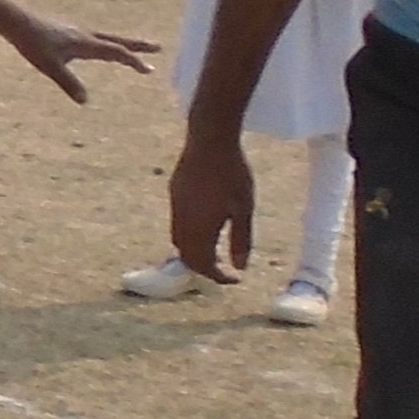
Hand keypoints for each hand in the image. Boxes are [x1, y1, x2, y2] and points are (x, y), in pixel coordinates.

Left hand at [8, 13, 154, 103]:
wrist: (15, 20)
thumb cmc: (32, 43)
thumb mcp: (50, 67)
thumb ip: (68, 83)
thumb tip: (85, 101)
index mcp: (86, 43)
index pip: (116, 53)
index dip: (134, 62)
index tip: (150, 70)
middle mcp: (85, 35)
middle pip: (118, 40)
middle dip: (138, 46)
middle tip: (158, 48)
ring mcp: (77, 31)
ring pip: (107, 37)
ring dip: (123, 44)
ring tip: (133, 50)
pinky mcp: (68, 31)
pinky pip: (94, 38)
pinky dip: (106, 43)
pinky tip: (98, 48)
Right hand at [165, 124, 255, 283]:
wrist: (209, 139)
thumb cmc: (231, 173)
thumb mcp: (243, 208)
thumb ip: (241, 240)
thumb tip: (240, 267)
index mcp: (200, 230)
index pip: (205, 265)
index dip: (219, 277)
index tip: (235, 279)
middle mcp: (182, 222)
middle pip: (187, 258)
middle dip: (205, 268)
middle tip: (223, 269)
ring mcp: (175, 207)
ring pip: (179, 241)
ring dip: (196, 252)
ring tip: (215, 249)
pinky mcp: (174, 193)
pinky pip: (177, 223)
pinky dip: (190, 235)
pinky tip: (206, 224)